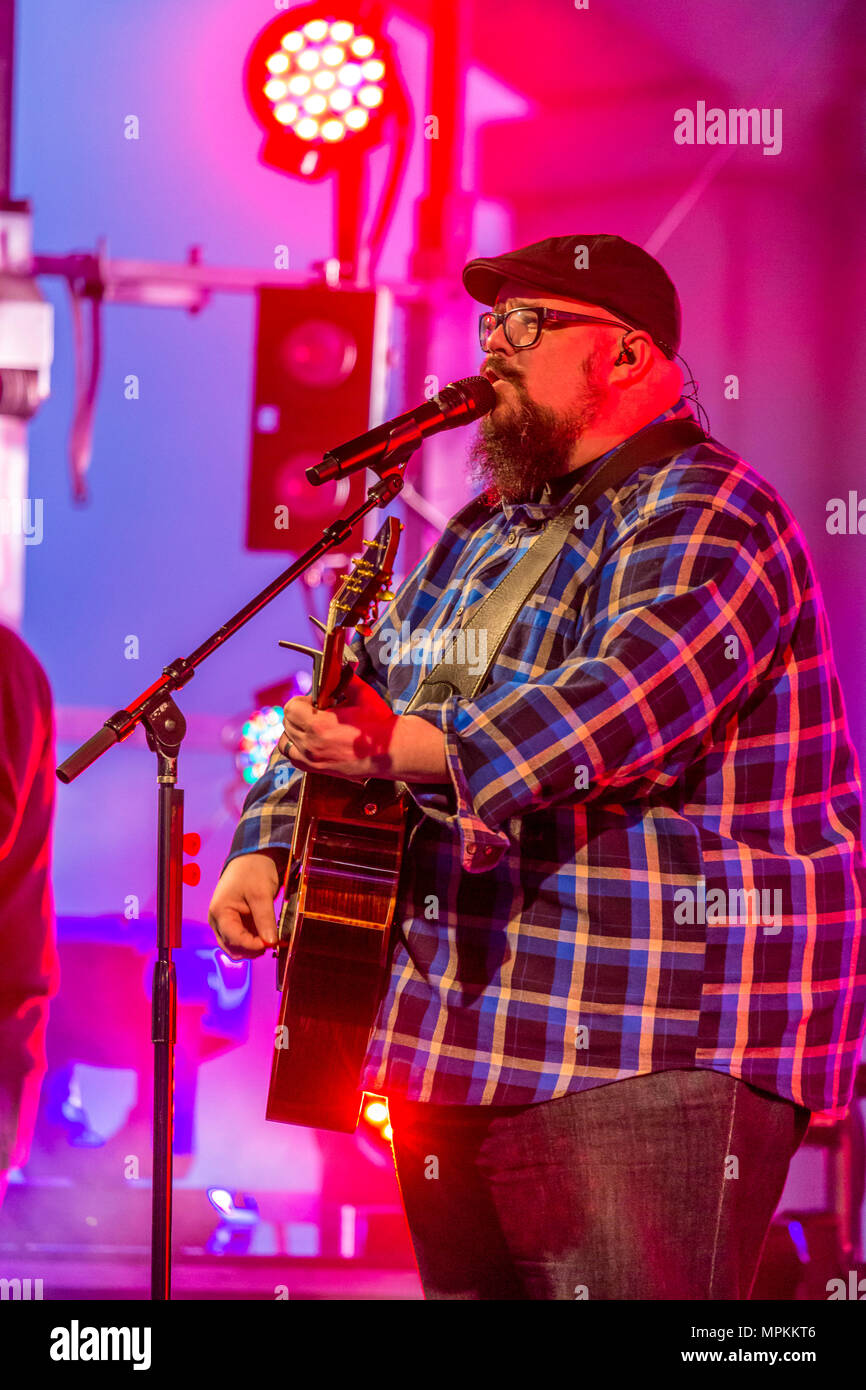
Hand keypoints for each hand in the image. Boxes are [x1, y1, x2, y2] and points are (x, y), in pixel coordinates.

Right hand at [207, 851, 282, 958]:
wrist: (253, 858)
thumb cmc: (253, 871)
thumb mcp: (261, 894)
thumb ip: (265, 919)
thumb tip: (271, 943)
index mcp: (220, 912)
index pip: (233, 939)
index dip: (252, 945)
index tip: (271, 943)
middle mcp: (218, 921)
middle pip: (233, 947)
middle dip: (252, 949)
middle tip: (273, 941)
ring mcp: (225, 923)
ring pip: (237, 947)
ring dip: (254, 947)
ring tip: (271, 937)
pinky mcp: (234, 923)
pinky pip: (242, 940)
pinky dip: (254, 941)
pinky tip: (268, 934)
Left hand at [278, 673, 398, 780]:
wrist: (391, 751)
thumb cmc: (378, 722)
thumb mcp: (362, 694)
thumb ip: (344, 679)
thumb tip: (335, 667)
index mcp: (319, 724)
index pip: (291, 707)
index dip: (301, 701)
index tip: (315, 701)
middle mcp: (311, 744)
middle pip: (287, 722)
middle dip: (299, 713)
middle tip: (316, 712)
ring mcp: (312, 759)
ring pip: (286, 740)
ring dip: (294, 730)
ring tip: (311, 726)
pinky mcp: (317, 769)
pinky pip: (292, 757)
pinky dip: (294, 748)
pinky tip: (308, 741)